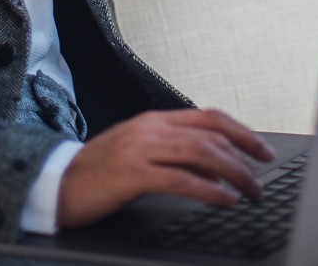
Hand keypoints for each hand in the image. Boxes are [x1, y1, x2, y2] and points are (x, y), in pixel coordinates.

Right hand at [55, 109, 274, 228]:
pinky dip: (209, 190)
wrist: (55, 183)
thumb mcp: (141, 154)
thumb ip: (175, 155)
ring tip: (250, 190)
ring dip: (233, 173)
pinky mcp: (131, 173)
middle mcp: (151, 128)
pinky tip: (224, 200)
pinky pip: (181, 180)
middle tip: (263, 175)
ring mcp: (140, 149)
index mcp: (154, 120)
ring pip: (201, 153)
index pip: (209, 117)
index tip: (262, 149)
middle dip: (244, 155)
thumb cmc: (99, 173)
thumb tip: (217, 168)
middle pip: (211, 134)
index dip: (241, 131)